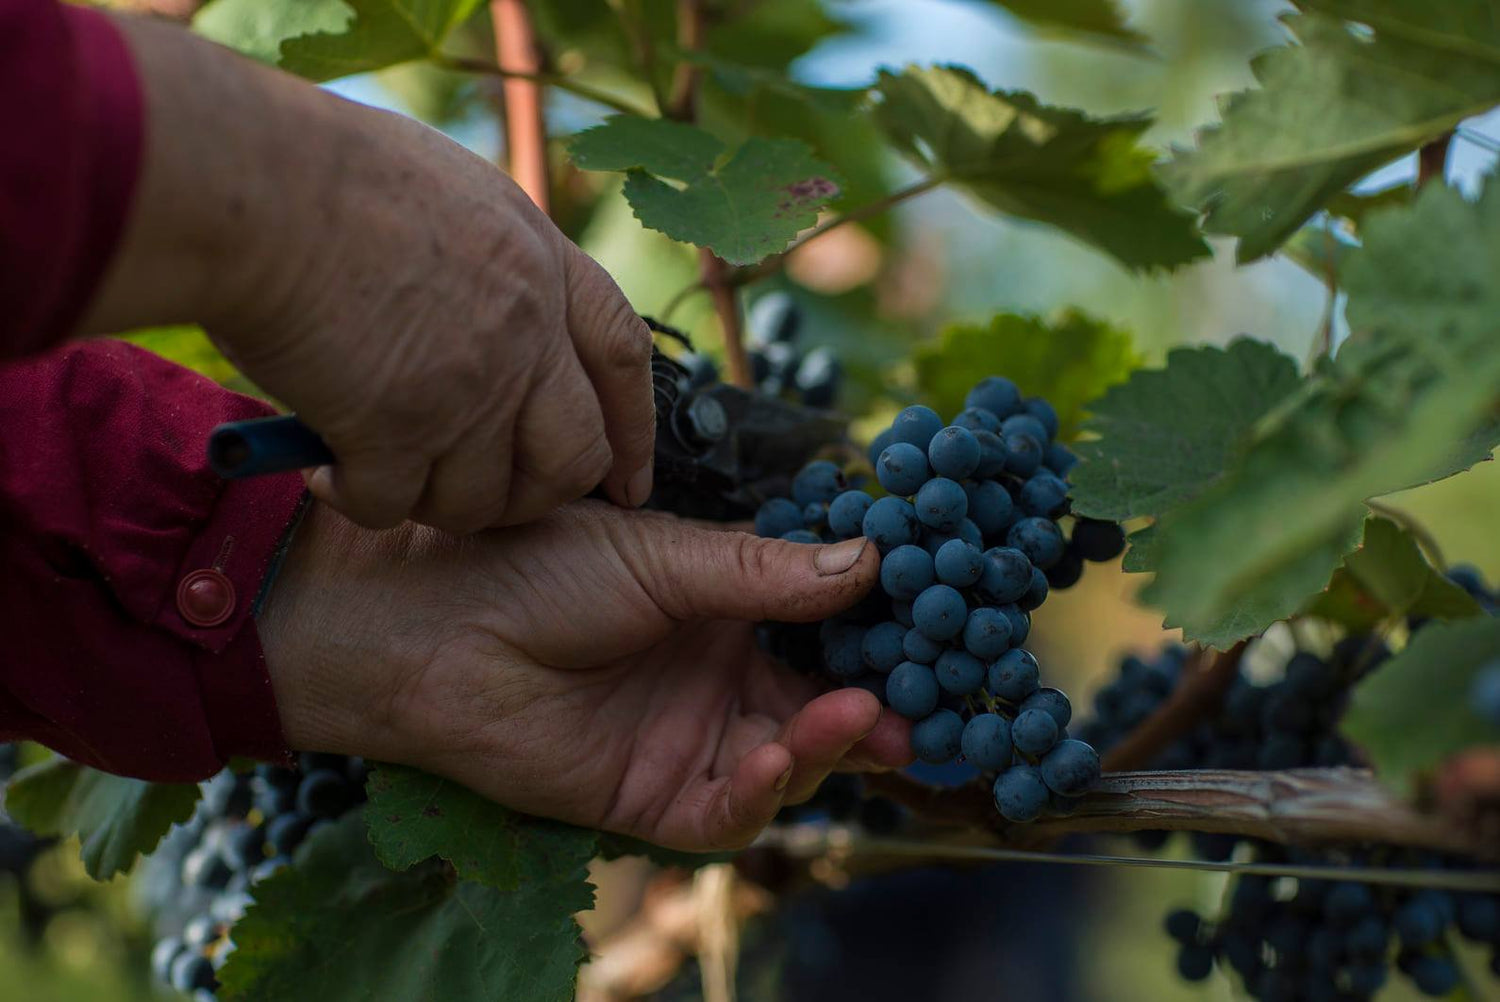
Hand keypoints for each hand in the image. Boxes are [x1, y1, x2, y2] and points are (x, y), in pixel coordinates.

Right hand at [86, 17, 654, 532]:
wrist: (251, 182)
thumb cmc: (321, 170)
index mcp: (542, 261)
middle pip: (575, 456)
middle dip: (539, 495)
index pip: (623, 357)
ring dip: (438, 502)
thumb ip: (494, 261)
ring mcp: (469, 387)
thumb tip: (492, 310)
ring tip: (387, 470)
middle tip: (488, 496)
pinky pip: (395, 506)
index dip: (634, 430)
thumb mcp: (453, 191)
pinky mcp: (398, 430)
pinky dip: (358, 499)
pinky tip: (326, 469)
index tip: (629, 481)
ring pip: (487, 500)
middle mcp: (525, 331)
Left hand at [256, 502, 912, 850]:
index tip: (938, 628)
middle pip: (820, 704)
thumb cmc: (536, 565)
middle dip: (875, 707)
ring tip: (861, 717)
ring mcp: (688, 740)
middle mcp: (718, 677)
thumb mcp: (664, 556)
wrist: (429, 626)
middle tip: (925, 705)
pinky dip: (761, 790)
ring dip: (829, 744)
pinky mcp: (649, 799)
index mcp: (727, 608)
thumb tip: (873, 559)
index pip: (825, 628)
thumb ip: (766, 572)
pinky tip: (778, 755)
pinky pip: (725, 811)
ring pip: (786, 760)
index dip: (879, 634)